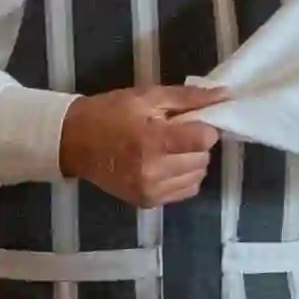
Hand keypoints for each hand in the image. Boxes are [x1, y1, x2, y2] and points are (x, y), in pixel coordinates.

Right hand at [58, 83, 226, 207]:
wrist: (74, 142)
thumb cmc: (111, 113)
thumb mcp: (147, 96)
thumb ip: (188, 97)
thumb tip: (224, 96)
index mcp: (152, 140)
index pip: (204, 140)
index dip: (205, 128)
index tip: (192, 121)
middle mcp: (154, 171)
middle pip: (203, 158)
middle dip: (197, 143)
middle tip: (176, 132)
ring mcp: (151, 190)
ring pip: (197, 176)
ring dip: (191, 160)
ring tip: (169, 148)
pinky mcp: (148, 202)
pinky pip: (186, 190)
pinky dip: (183, 176)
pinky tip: (166, 164)